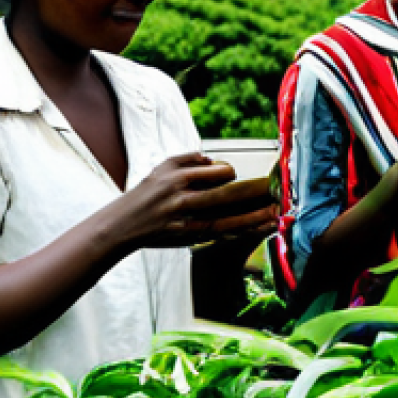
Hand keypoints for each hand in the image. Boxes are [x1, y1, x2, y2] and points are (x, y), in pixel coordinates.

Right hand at [112, 152, 278, 250]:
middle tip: (277, 191)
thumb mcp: (161, 167)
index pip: (216, 173)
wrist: (120, 226)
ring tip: (275, 214)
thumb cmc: (144, 194)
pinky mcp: (186, 238)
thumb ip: (188, 158)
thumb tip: (212, 160)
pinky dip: (239, 231)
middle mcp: (182, 198)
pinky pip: (218, 234)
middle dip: (254, 193)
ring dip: (252, 217)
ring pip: (225, 218)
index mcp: (178, 177)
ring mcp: (184, 221)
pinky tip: (256, 230)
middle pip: (225, 195)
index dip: (232, 174)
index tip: (238, 175)